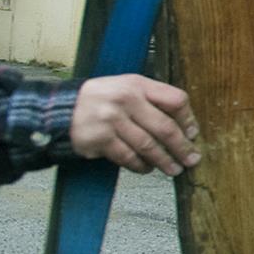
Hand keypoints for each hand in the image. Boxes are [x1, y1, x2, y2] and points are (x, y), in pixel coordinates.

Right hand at [70, 75, 200, 175]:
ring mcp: (112, 120)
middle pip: (165, 127)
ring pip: (147, 146)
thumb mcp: (126, 87)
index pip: (175, 99)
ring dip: (164, 160)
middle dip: (181, 147)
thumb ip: (152, 99)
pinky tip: (147, 168)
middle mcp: (126, 100)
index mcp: (137, 85)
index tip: (193, 134)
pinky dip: (140, 165)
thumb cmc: (101, 99)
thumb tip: (184, 123)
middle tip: (191, 159)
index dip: (188, 119)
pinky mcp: (99, 139)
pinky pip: (128, 157)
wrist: (60, 107)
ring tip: (174, 169)